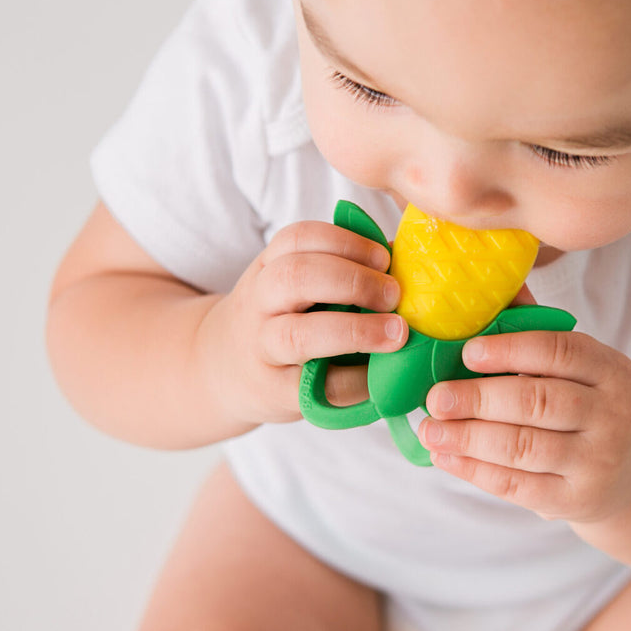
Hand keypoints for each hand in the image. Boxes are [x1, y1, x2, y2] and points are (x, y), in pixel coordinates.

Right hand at [194, 220, 407, 425]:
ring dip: (354, 331)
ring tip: (396, 334)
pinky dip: (355, 381)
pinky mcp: (276, 392)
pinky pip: (316, 386)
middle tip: (395, 294)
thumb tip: (407, 259)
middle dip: (353, 281)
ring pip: (298, 335)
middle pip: (295, 278)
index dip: (346, 243)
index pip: (299, 238)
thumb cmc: (282, 319)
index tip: (385, 257)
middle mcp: (260, 302)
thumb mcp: (296, 284)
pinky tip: (380, 376)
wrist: (224, 370)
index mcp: (270, 266)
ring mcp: (263, 349)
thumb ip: (341, 269)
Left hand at [418, 330, 630, 522]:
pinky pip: (516, 485)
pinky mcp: (574, 500)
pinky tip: (446, 457)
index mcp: (613, 371)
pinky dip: (474, 470)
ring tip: (430, 429)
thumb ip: (538, 332)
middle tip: (435, 397)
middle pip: (537, 401)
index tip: (467, 352)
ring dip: (468, 438)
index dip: (510, 349)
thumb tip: (491, 290)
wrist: (630, 474)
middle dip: (479, 398)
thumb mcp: (582, 369)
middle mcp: (613, 416)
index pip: (560, 351)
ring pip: (522, 446)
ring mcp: (596, 462)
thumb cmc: (589, 407)